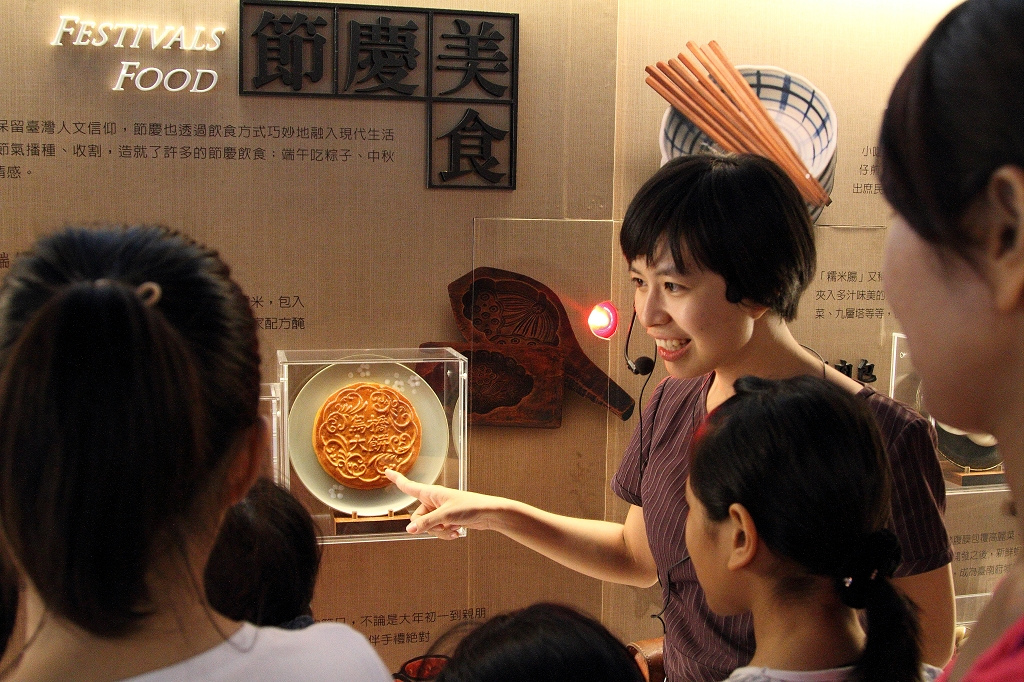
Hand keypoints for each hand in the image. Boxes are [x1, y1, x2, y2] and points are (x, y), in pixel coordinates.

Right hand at [385, 469, 503, 538]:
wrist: (488, 514)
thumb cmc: (469, 507)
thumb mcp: (445, 516)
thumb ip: (426, 523)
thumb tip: (409, 530)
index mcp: (431, 492)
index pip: (409, 486)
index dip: (397, 479)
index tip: (387, 470)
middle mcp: (434, 501)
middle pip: (417, 518)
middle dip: (428, 526)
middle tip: (443, 525)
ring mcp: (440, 511)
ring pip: (428, 527)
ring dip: (440, 532)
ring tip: (454, 529)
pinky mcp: (447, 520)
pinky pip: (439, 531)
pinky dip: (447, 534)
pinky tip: (458, 533)